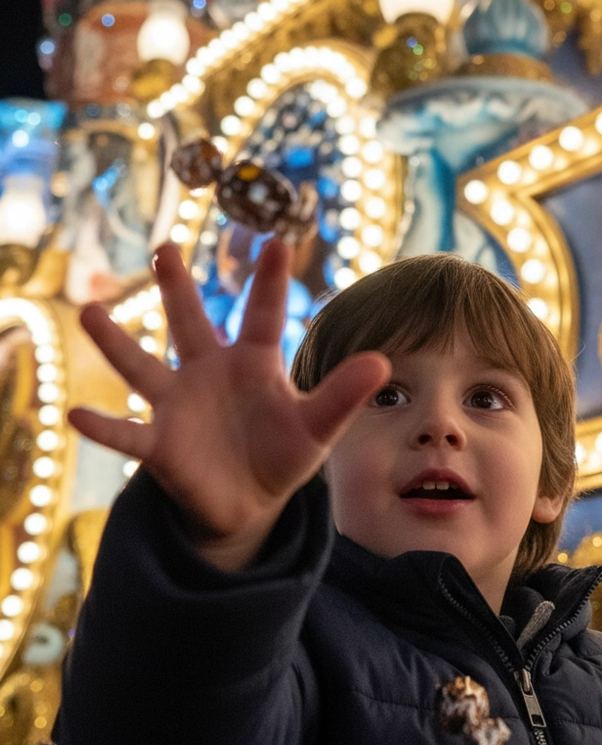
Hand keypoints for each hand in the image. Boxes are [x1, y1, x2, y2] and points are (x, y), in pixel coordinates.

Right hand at [69, 240, 389, 570]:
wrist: (248, 503)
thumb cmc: (283, 454)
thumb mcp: (318, 426)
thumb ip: (342, 394)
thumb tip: (382, 362)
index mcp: (254, 362)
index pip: (264, 314)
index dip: (270, 281)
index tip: (277, 241)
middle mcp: (210, 372)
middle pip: (191, 322)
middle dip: (178, 286)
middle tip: (166, 246)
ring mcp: (179, 404)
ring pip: (143, 366)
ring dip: (116, 341)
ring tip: (89, 310)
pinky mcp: (160, 444)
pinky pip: (127, 433)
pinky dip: (104, 426)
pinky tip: (76, 414)